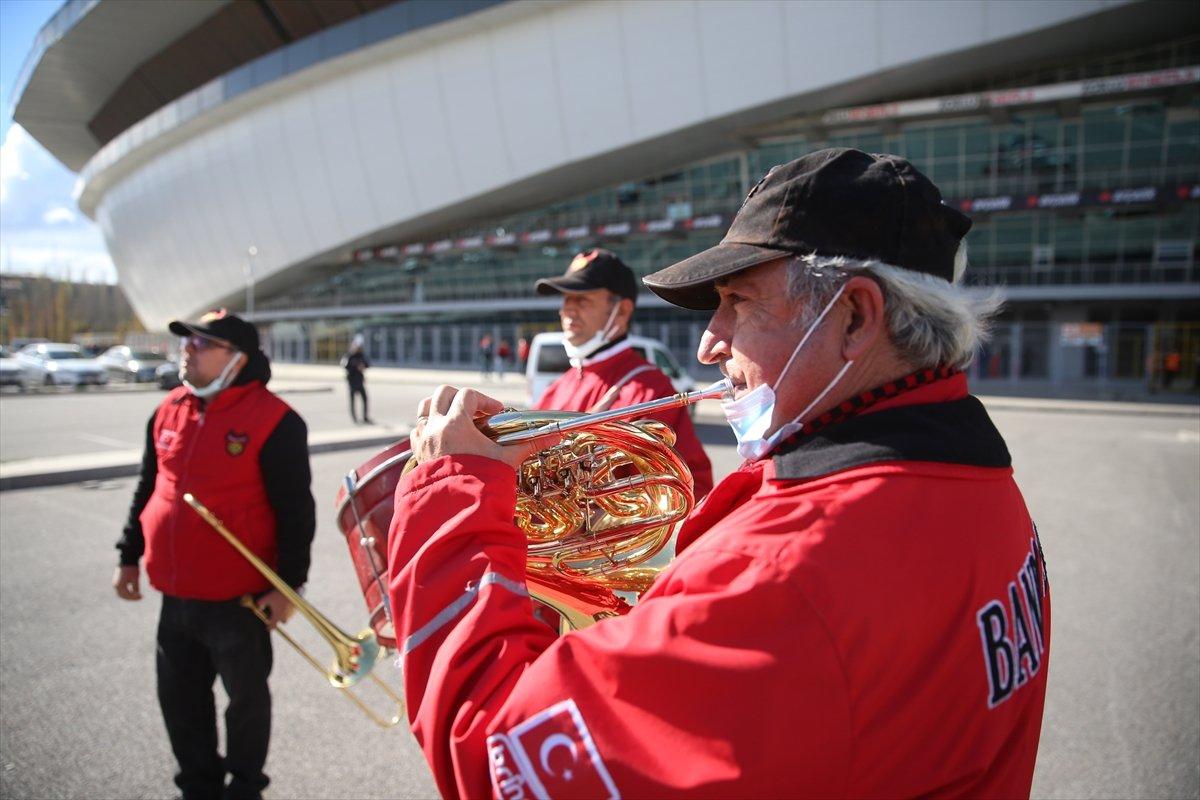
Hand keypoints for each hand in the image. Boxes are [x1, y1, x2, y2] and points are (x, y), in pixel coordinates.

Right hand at [113, 565, 141, 600]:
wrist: (127, 559)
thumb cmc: (132, 569)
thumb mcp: (135, 579)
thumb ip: (136, 588)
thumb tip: (137, 595)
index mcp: (119, 585)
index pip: (126, 595)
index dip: (134, 597)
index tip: (142, 596)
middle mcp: (115, 585)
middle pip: (123, 596)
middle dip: (131, 597)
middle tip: (140, 597)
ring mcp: (115, 583)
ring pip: (121, 593)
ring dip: (129, 595)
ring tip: (138, 595)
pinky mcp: (117, 581)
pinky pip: (121, 590)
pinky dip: (127, 592)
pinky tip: (134, 591)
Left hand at [256, 589, 294, 628]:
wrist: (294, 590)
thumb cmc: (280, 595)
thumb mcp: (267, 597)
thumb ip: (260, 603)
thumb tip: (259, 608)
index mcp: (277, 616)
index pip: (272, 626)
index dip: (269, 628)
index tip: (267, 628)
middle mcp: (285, 617)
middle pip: (282, 622)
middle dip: (279, 620)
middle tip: (275, 615)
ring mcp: (291, 613)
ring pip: (287, 617)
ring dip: (284, 614)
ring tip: (281, 607)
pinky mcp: (296, 609)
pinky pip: (292, 612)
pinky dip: (289, 610)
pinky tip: (286, 603)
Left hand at [411, 385, 556, 471]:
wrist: (459, 511)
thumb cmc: (483, 483)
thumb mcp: (507, 460)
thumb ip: (529, 445)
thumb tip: (555, 436)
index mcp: (455, 424)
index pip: (468, 396)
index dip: (485, 400)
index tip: (498, 412)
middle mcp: (435, 428)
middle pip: (443, 394)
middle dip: (461, 397)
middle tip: (477, 411)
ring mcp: (424, 441)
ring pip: (425, 409)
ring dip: (441, 408)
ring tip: (458, 418)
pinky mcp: (419, 454)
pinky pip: (418, 431)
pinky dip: (430, 428)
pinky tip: (446, 437)